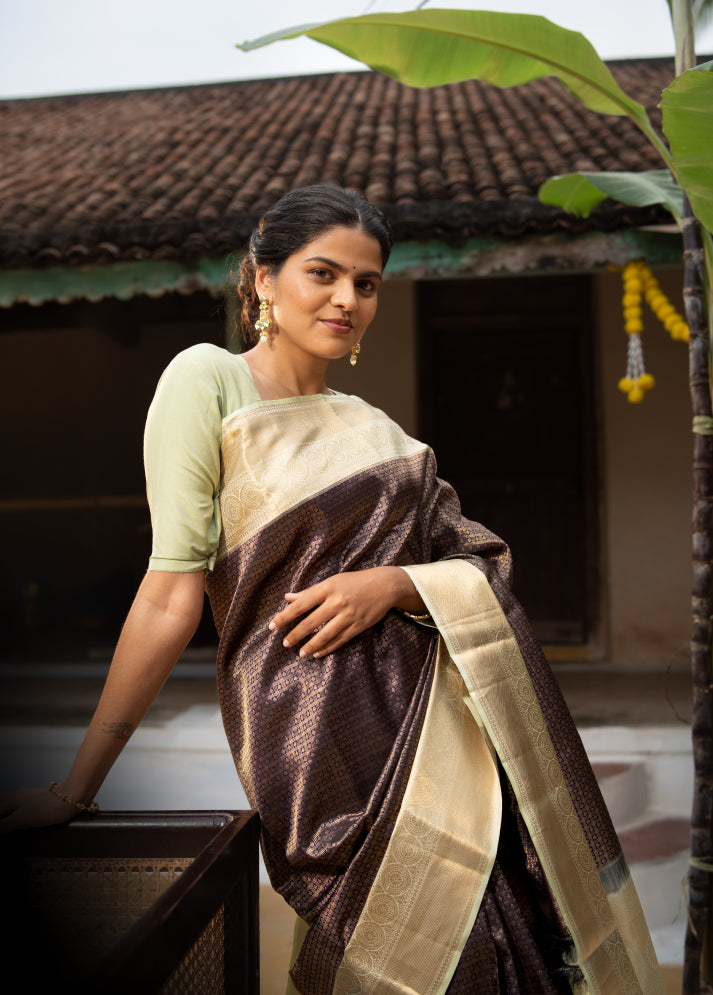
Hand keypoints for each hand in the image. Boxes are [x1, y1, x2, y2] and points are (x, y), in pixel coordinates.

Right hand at [0, 785, 78, 835]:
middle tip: (7, 834)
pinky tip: (27, 827)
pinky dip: (22, 821)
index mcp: (9, 799)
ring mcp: (28, 798)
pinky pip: (25, 812)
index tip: (3, 833)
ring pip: (13, 813)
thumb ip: (4, 825)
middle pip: (3, 813)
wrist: (72, 797)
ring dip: (12, 823)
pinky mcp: (38, 802)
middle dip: (4, 825)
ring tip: (13, 833)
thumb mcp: (21, 819)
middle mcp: (17, 797)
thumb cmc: (49, 806)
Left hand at [269, 566, 423, 658]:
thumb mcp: (332, 581)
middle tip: (285, 643)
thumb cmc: (355, 582)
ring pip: (324, 635)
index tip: (272, 626)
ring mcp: (348, 615)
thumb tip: (288, 598)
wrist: (385, 585)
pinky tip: (317, 653)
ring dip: (310, 645)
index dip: (284, 617)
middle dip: (295, 634)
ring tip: (300, 653)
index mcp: (327, 588)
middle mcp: (337, 602)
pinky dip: (327, 648)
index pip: (300, 604)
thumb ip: (310, 592)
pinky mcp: (358, 626)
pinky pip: (339, 640)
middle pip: (310, 622)